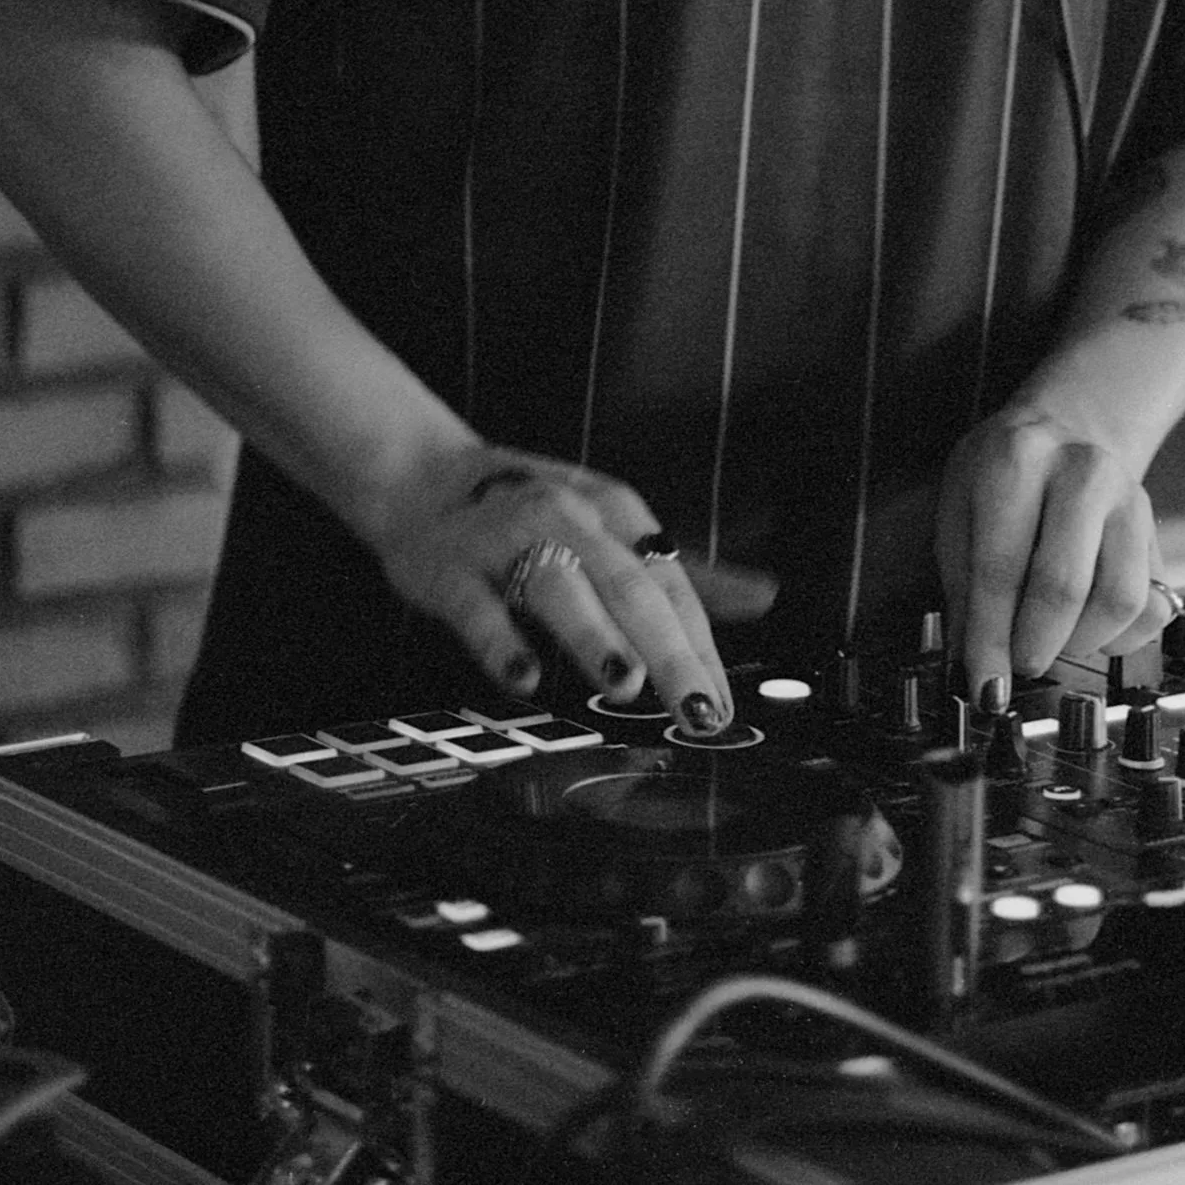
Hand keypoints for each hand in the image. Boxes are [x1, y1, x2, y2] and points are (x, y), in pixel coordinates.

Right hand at [361, 439, 775, 725]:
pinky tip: (524, 678)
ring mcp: (505, 542)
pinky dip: (502, 641)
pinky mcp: (450, 570)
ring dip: (593, 635)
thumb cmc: (533, 511)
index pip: (670, 583)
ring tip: (627, 683)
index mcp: (615, 511)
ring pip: (558, 587)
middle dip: (668, 650)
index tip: (722, 705)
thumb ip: (685, 570)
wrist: (421, 476)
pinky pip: (477, 608)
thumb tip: (764, 596)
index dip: (700, 645)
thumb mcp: (614, 525)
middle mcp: (567, 519)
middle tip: (697, 708)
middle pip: (628, 586)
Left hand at [935, 407, 1163, 702]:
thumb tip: (976, 668)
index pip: (1000, 567)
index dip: (991, 638)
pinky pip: (1152, 608)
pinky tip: (1087, 626)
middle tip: (1017, 664)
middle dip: (1035, 645)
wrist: (1069, 427)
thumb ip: (965, 587)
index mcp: (1017, 460)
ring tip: (1050, 638)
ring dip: (1079, 642)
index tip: (985, 686)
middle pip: (1064, 586)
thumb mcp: (960, 509)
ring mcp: (1129, 501)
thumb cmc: (1004, 475)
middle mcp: (1082, 473)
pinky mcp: (1158, 532)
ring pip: (1119, 601)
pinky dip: (1119, 637)